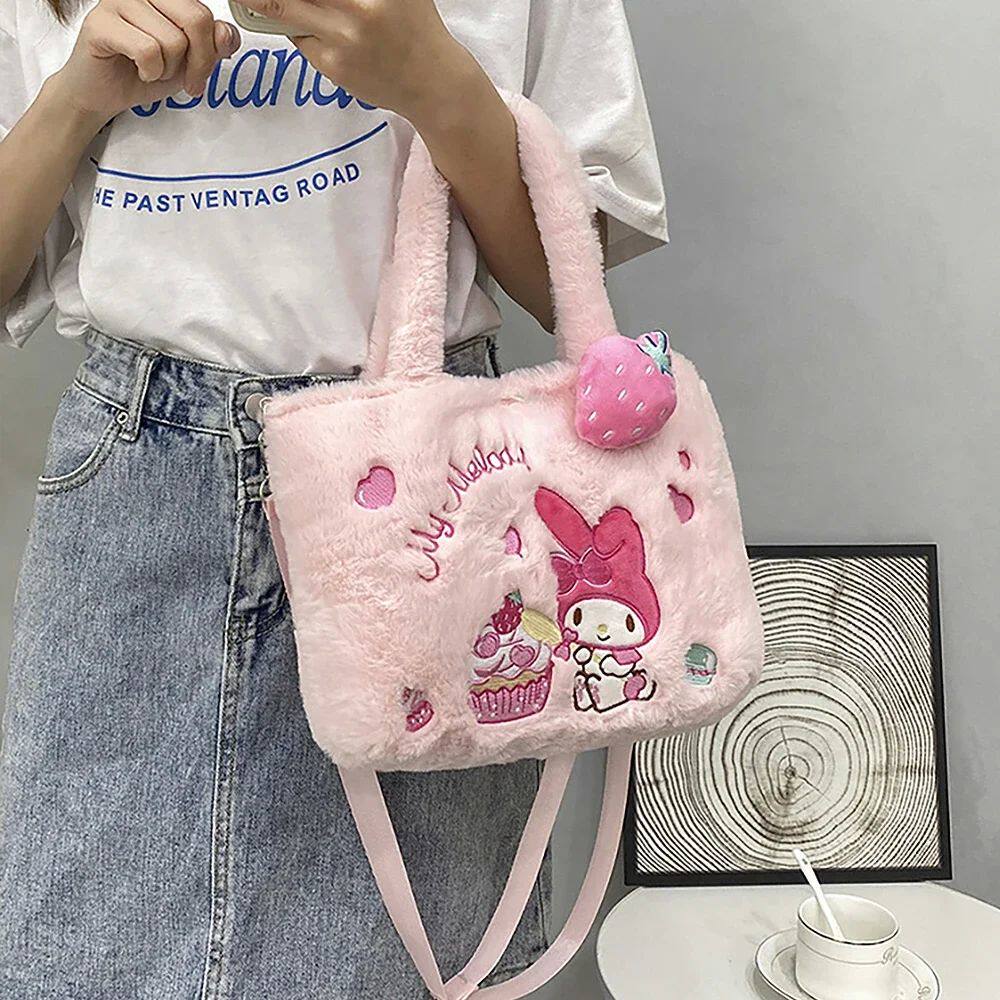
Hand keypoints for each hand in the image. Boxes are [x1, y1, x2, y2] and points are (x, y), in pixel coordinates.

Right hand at [48, 0, 241, 126]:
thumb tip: (226, 35)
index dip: (212, 52)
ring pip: (173, 40)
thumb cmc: (143, 72)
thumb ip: (212, 48)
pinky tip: (138, 69)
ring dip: (168, 69)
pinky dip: (150, 71)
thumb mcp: (190, 64)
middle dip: (197, 63)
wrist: (104, 93)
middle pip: (196, 21)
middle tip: (185, 81)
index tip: (200, 73)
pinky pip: (148, 51)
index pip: (207, 15)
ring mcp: (119, 1)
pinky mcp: (100, 22)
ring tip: (152, 70)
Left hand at [235, 0, 471, 124]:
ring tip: (251, 0)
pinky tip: (320, 30)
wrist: (433, 83)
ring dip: (265, 2)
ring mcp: (343, 37)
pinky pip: (301, 39)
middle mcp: (357, 6)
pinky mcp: (334, 65)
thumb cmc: (414, 26)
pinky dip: (300, 29)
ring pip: (284, 9)